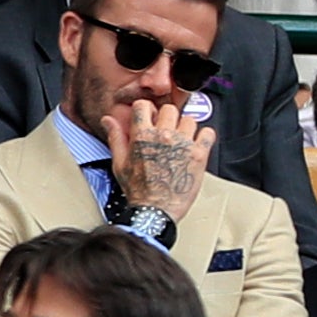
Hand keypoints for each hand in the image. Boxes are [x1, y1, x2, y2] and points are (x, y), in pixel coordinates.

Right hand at [107, 93, 210, 216]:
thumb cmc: (138, 190)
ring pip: (190, 119)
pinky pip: (208, 133)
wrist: (155, 210)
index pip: (145, 106)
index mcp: (142, 136)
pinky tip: (197, 144)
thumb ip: (115, 137)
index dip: (147, 111)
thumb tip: (108, 120)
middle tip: (167, 131)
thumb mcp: (119, 163)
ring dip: (186, 128)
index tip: (150, 117)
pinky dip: (204, 137)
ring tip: (181, 141)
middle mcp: (163, 136)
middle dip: (167, 118)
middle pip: (170, 109)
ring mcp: (183, 144)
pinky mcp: (199, 154)